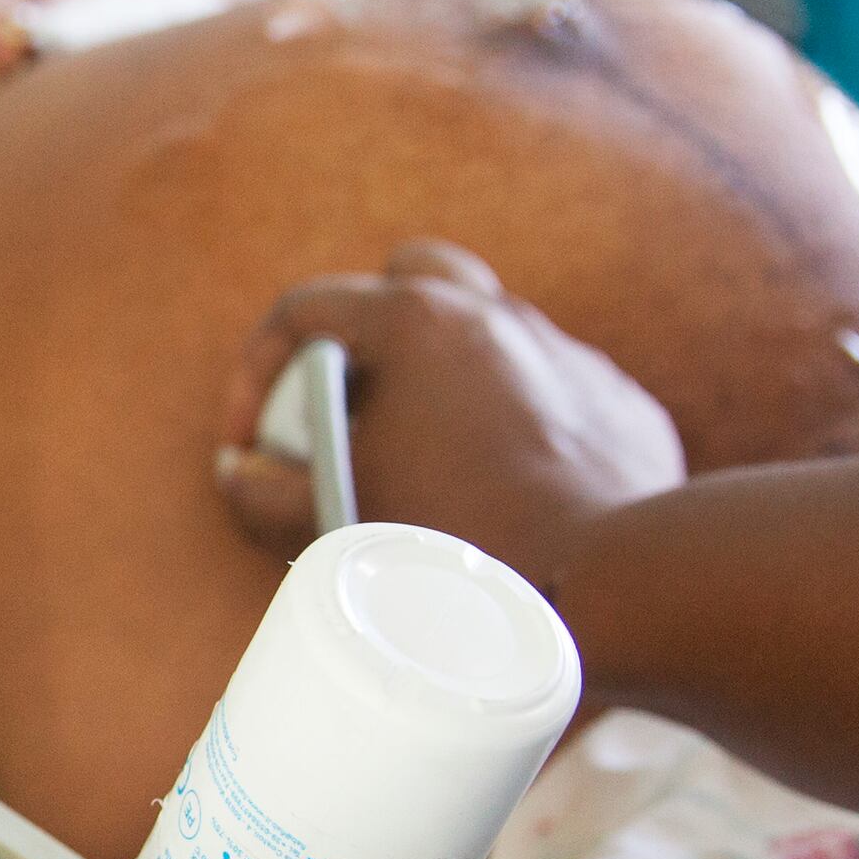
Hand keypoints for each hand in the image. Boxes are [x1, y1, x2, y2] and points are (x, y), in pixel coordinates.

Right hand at [210, 241, 683, 596]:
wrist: (609, 581)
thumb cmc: (464, 542)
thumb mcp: (339, 521)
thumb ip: (269, 492)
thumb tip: (241, 473)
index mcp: (416, 322)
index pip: (308, 307)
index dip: (259, 368)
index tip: (251, 437)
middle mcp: (495, 315)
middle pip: (409, 276)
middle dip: (366, 330)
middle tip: (349, 407)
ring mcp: (564, 354)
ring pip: (488, 329)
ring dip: (441, 376)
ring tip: (422, 453)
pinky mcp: (616, 403)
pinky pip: (548, 388)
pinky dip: (512, 418)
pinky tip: (501, 485)